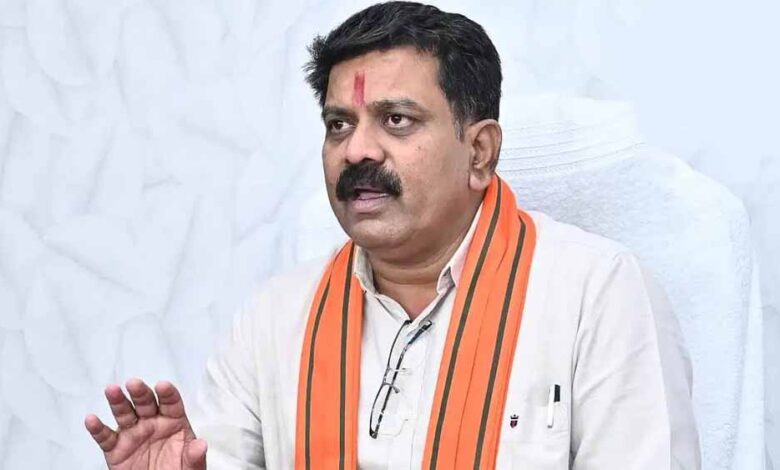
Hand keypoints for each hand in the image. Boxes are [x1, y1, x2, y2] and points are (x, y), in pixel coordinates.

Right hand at [85, 379, 206, 468]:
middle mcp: (152, 423)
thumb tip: (201, 445)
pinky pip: (105, 437)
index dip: (167, 393)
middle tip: (134, 383)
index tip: (163, 386)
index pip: (171, 403)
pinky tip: (91, 420)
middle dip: (140, 392)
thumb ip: (194, 457)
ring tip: (112, 390)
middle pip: (146, 403)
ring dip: (117, 401)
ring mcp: (133, 434)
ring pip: (124, 414)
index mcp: (173, 422)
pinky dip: (97, 429)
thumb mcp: (191, 467)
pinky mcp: (116, 449)